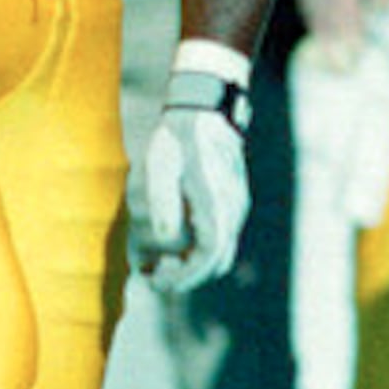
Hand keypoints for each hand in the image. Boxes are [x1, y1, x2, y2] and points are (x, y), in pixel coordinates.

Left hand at [134, 41, 251, 292]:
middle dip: (186, 278)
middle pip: (217, 262)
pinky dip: (199, 252)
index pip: (207, 256)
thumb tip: (166, 241)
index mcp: (215, 204)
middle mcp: (232, 210)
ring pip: (221, 253)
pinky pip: (220, 239)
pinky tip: (174, 246)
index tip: (156, 281)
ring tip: (159, 263)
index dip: (184, 277)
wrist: (205, 107)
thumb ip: (163, 202)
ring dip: (193, 266)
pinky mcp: (232, 202)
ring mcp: (236, 207)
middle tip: (153, 275)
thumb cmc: (177, 136)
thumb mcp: (160, 164)